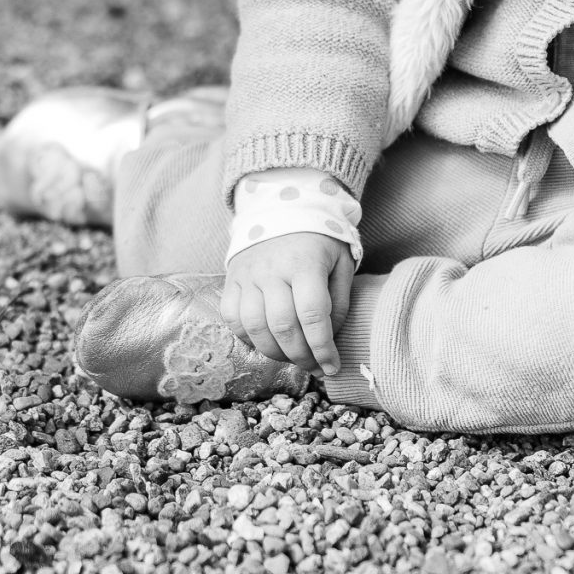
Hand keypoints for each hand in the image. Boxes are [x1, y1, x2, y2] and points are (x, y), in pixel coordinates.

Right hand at [222, 232, 352, 379]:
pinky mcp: (232, 279)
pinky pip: (232, 317)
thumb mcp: (341, 262)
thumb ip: (340, 302)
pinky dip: (247, 337)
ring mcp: (248, 274)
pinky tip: (265, 339)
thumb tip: (328, 340)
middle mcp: (272, 269)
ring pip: (255, 326)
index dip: (323, 347)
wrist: (282, 207)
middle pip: (283, 326)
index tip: (332, 367)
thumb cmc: (319, 240)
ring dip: (274, 351)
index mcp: (305, 262)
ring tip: (291, 355)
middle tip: (314, 366)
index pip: (312, 314)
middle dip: (301, 356)